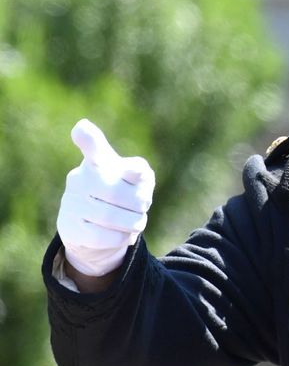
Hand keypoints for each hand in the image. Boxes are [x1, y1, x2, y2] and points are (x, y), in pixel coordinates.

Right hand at [56, 119, 154, 277]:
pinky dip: (122, 238)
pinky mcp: (69, 227)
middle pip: (118, 193)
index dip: (89, 138)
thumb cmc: (123, 192)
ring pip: (113, 217)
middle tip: (143, 205)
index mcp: (97, 161)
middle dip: (140, 204)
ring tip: (136, 221)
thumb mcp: (136, 178)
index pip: (93, 145)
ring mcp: (72, 202)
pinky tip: (124, 234)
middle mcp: (79, 178)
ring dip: (134, 222)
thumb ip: (138, 171)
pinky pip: (104, 237)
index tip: (81, 128)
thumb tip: (135, 171)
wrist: (96, 226)